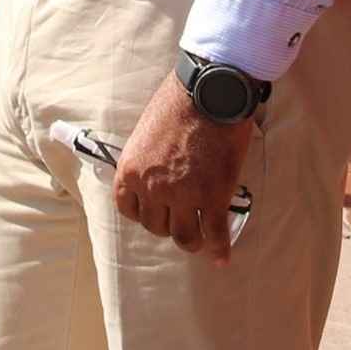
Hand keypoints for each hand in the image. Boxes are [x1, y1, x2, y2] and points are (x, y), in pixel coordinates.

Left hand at [115, 79, 257, 261]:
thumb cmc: (179, 102)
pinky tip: (222, 257)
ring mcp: (184, 196)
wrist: (211, 92)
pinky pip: (215, 233)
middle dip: (168, 225)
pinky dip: (220, 248)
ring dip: (191, 241)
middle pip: (156, 226)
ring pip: (184, 237)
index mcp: (131, 170)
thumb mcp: (147, 132)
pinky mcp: (213, 197)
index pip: (128, 209)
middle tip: (182, 221)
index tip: (155, 214)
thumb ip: (147, 159)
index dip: (143, 214)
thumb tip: (157, 172)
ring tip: (199, 242)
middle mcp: (153, 189)